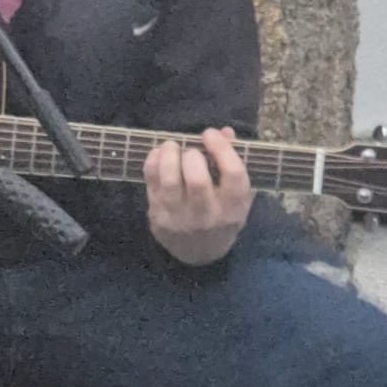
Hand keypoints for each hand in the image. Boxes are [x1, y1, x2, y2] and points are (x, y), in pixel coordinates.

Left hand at [144, 126, 252, 265]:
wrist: (199, 254)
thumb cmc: (221, 216)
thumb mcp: (236, 196)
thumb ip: (233, 163)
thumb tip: (225, 132)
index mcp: (233, 208)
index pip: (233, 174)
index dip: (222, 148)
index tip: (210, 135)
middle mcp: (206, 216)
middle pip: (198, 179)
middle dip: (193, 156)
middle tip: (191, 151)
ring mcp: (179, 218)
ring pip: (170, 181)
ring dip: (169, 155)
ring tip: (171, 146)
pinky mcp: (157, 216)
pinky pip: (151, 182)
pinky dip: (153, 162)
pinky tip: (159, 155)